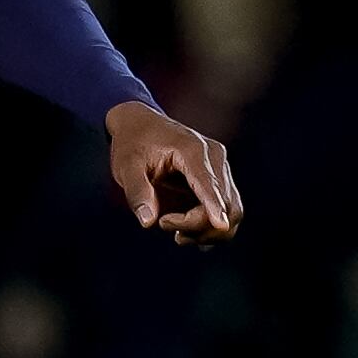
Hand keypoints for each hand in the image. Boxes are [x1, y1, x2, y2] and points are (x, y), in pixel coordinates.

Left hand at [105, 100, 242, 247]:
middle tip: (163, 224)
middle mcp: (214, 157)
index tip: (221, 226)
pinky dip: (212, 227)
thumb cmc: (132, 143)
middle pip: (225, 203)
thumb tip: (148, 221)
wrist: (140, 124)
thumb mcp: (125, 165)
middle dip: (199, 226)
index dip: (214, 206)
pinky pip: (228, 210)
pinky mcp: (220, 179)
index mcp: (191, 149)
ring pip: (231, 211)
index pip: (208, 182)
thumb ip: (136, 191)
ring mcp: (221, 168)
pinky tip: (186, 233)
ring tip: (174, 232)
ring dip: (207, 231)